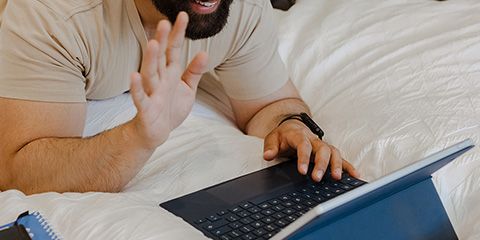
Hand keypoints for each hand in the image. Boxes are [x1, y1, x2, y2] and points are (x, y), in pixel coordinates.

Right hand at [129, 12, 207, 148]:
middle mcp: (159, 80)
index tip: (183, 16)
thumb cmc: (170, 109)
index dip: (178, 34)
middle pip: (160, 58)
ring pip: (149, 74)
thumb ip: (194, 72)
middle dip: (162, 41)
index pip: (173, 50)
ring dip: (150, 60)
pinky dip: (137, 88)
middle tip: (165, 22)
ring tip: (153, 44)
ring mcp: (152, 93)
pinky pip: (140, 97)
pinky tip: (133, 76)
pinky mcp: (146, 109)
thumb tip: (204, 53)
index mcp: (170, 74)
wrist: (156, 133)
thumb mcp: (187, 89)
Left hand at [263, 119, 359, 181]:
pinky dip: (348, 166)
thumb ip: (270, 147)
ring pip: (334, 152)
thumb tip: (267, 155)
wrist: (292, 127)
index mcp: (299, 136)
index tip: (302, 171)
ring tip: (336, 178)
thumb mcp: (272, 138)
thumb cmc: (283, 135)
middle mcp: (314, 140)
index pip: (303, 145)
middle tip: (317, 178)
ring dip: (337, 165)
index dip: (303, 158)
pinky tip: (355, 176)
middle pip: (322, 149)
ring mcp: (323, 146)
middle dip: (321, 164)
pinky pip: (341, 158)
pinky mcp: (329, 152)